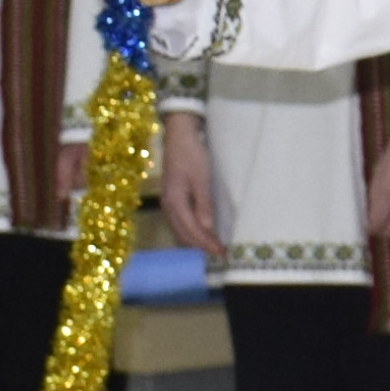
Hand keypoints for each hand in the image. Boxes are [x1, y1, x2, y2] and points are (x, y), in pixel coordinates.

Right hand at [155, 114, 219, 255]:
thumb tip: (207, 229)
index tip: (222, 253)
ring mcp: (167, 203)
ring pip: (180, 230)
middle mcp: (168, 206)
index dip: (207, 243)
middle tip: (221, 254)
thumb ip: (204, 204)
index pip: (193, 231)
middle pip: (184, 234)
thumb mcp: (202, 178)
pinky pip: (178, 223)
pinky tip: (199, 234)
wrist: (179, 136)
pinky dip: (189, 233)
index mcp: (175, 202)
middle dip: (202, 246)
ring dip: (195, 241)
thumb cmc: (192, 155)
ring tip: (212, 248)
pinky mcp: (170, 199)